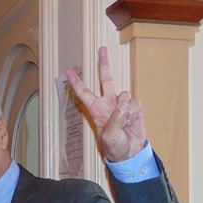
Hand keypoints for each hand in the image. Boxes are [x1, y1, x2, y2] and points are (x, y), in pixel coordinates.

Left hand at [66, 46, 145, 161]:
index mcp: (96, 109)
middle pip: (105, 79)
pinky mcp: (134, 107)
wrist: (131, 153)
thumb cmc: (115, 147)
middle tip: (102, 49)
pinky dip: (134, 113)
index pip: (84, 93)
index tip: (67, 72)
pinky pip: (135, 103)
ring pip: (124, 95)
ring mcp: (121, 104)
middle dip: (104, 63)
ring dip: (126, 110)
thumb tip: (123, 103)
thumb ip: (115, 118)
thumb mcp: (109, 136)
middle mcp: (108, 103)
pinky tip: (132, 122)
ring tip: (124, 123)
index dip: (76, 83)